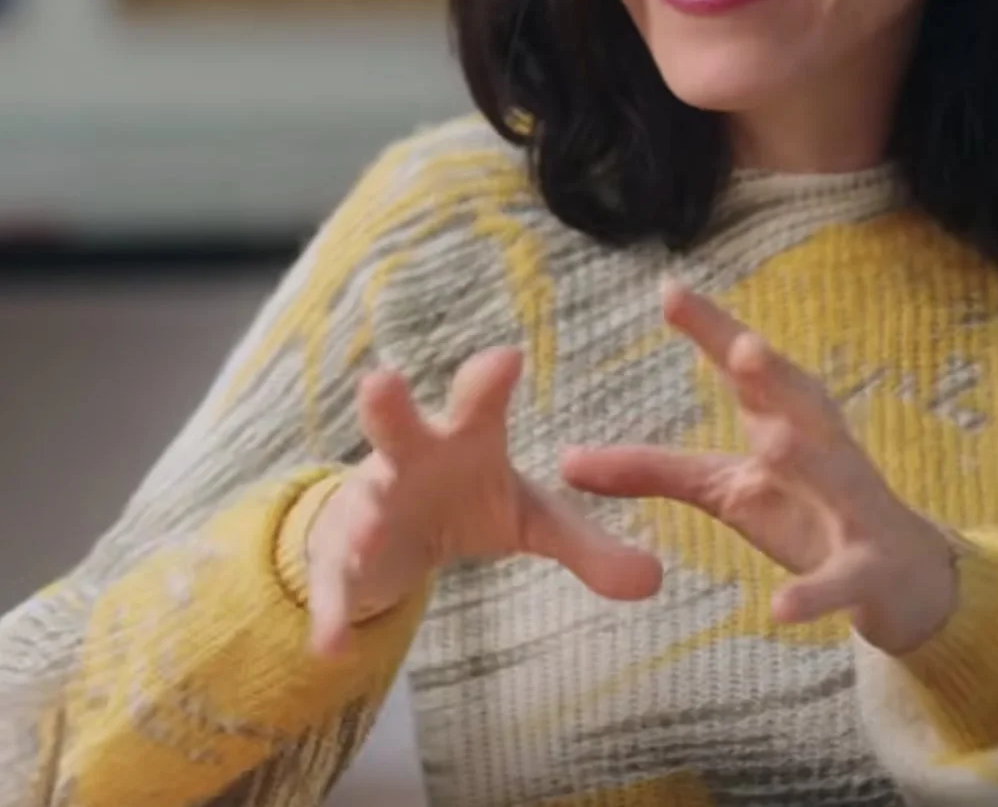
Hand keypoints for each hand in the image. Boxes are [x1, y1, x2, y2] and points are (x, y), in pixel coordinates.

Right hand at [306, 347, 662, 656]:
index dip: (489, 380)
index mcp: (463, 439)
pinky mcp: (342, 563)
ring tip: (362, 534)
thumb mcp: (530, 521)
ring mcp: (371, 508)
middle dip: (391, 407)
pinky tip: (332, 648)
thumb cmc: (466, 500)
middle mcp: (410, 461)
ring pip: (362, 505)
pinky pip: (337, 590)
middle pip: (401, 429)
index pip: (480, 405)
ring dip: (361, 516)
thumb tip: (655, 579)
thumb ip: (588, 544)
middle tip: (381, 381)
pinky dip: (334, 616)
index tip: (507, 358)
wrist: (385, 531)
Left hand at [561, 284, 957, 654]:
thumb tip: (564, 460)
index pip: (744, 367)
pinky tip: (779, 610)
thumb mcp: (724, 487)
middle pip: (796, 402)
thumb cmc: (803, 508)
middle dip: (772, 374)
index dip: (712, 329)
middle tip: (741, 346)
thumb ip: (651, 470)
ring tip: (771, 445)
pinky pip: (838, 580)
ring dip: (805, 459)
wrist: (894, 575)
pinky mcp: (863, 569)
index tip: (670, 290)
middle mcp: (822, 448)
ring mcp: (850, 506)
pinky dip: (813, 594)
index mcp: (786, 418)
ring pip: (831, 475)